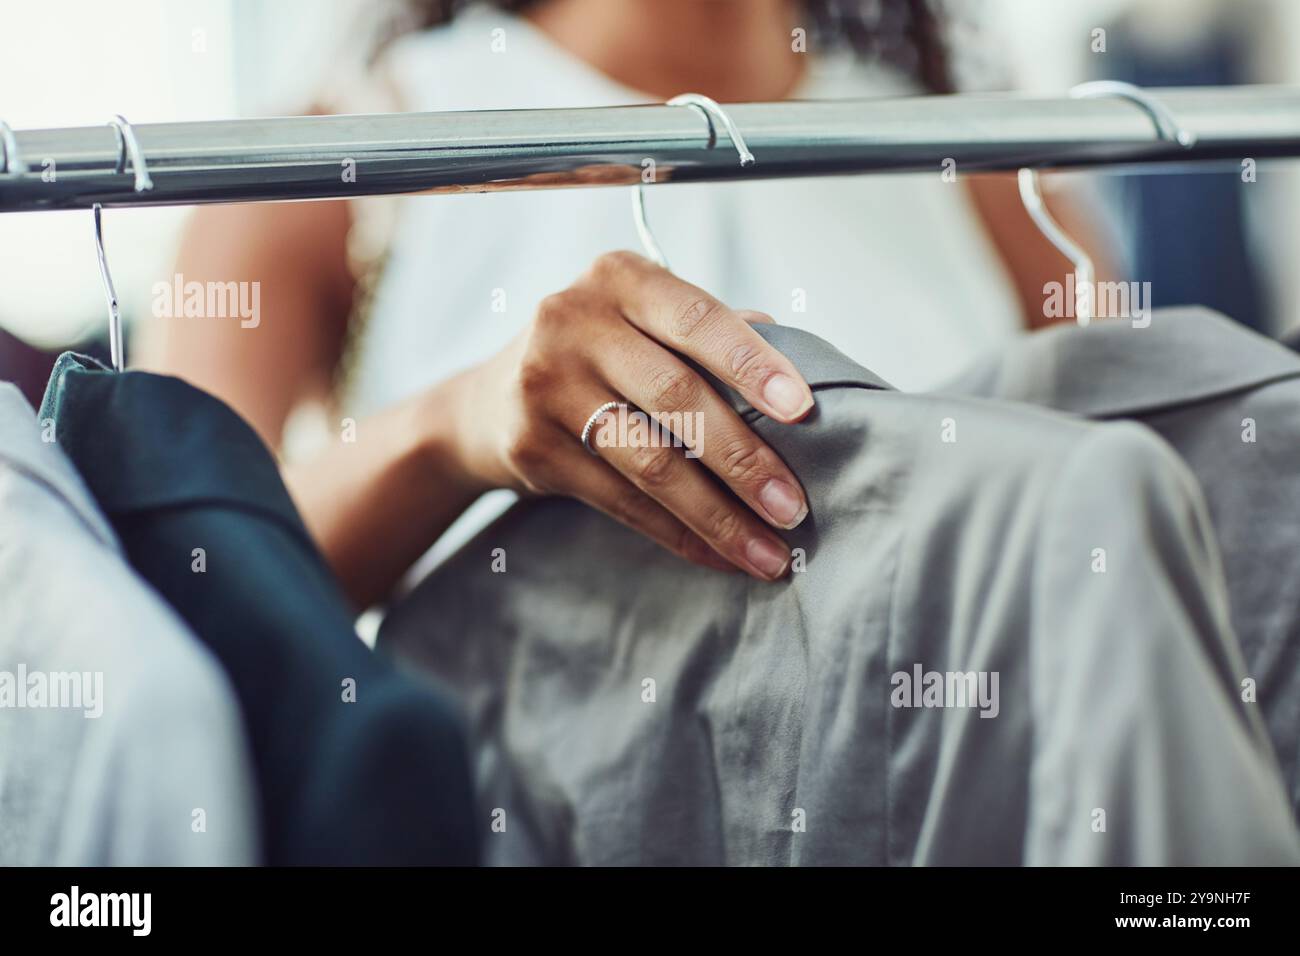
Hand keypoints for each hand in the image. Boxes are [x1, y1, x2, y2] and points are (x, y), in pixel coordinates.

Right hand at [457, 251, 813, 580]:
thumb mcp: (644, 320)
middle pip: (677, 397)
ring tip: (768, 551)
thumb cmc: (599, 354)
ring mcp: (546, 385)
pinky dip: (678, 535)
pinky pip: (622, 501)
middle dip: (744, 459)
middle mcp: (575, 322)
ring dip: (717, 515)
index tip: (803, 410)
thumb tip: (799, 357)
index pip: (698, 318)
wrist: (488, 402)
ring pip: (650, 461)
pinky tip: (719, 556)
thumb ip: (710, 331)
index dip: (753, 364)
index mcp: (620, 278)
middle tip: (793, 506)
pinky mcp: (533, 447)